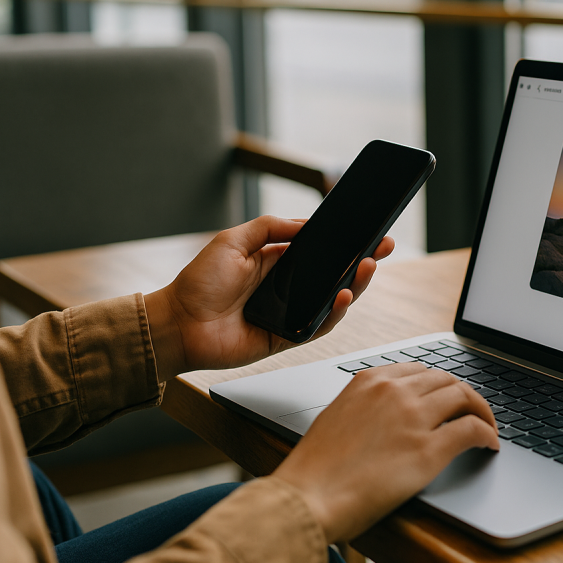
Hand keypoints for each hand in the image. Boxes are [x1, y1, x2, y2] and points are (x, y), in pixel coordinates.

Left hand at [144, 215, 394, 378]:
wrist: (178, 323)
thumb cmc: (199, 282)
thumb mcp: (234, 239)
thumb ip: (272, 227)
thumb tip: (307, 223)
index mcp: (278, 262)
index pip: (321, 251)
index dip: (345, 242)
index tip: (369, 231)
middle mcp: (288, 288)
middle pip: (335, 275)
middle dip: (362, 261)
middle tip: (383, 248)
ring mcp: (290, 313)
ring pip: (333, 300)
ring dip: (355, 285)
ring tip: (368, 267)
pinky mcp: (288, 338)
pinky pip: (319, 325)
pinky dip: (334, 312)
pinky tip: (343, 295)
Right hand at [272, 362, 499, 542]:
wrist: (307, 498)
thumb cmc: (316, 469)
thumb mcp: (337, 417)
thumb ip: (366, 406)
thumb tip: (388, 416)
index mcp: (369, 380)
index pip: (419, 370)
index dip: (439, 384)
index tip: (447, 396)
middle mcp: (394, 392)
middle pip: (446, 380)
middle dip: (464, 395)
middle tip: (472, 412)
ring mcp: (413, 417)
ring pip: (464, 397)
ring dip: (482, 411)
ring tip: (487, 427)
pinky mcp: (428, 449)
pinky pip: (472, 430)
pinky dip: (487, 434)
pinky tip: (489, 445)